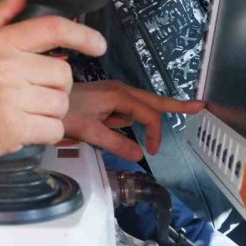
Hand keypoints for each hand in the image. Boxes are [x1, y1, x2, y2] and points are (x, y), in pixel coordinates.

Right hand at [0, 0, 107, 167]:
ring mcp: (13, 99)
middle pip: (63, 73)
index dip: (83, 36)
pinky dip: (45, 131)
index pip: (53, 29)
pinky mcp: (16, 128)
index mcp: (0, 43)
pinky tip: (25, 127)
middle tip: (34, 91)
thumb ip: (4, 15)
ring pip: (61, 102)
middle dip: (56, 85)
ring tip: (26, 110)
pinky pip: (53, 128)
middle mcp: (8, 68)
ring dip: (50, 110)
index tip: (97, 44)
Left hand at [62, 80, 204, 160]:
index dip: (156, 133)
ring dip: (154, 112)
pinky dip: (136, 115)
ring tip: (175, 112)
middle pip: (154, 100)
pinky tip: (124, 125)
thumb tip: (140, 155)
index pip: (150, 114)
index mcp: (119, 96)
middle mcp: (120, 90)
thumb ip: (115, 143)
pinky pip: (129, 107)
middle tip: (199, 106)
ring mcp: (114, 92)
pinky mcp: (108, 97)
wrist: (45, 97)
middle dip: (177, 104)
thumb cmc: (65, 112)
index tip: (152, 151)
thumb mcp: (89, 131)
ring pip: (142, 103)